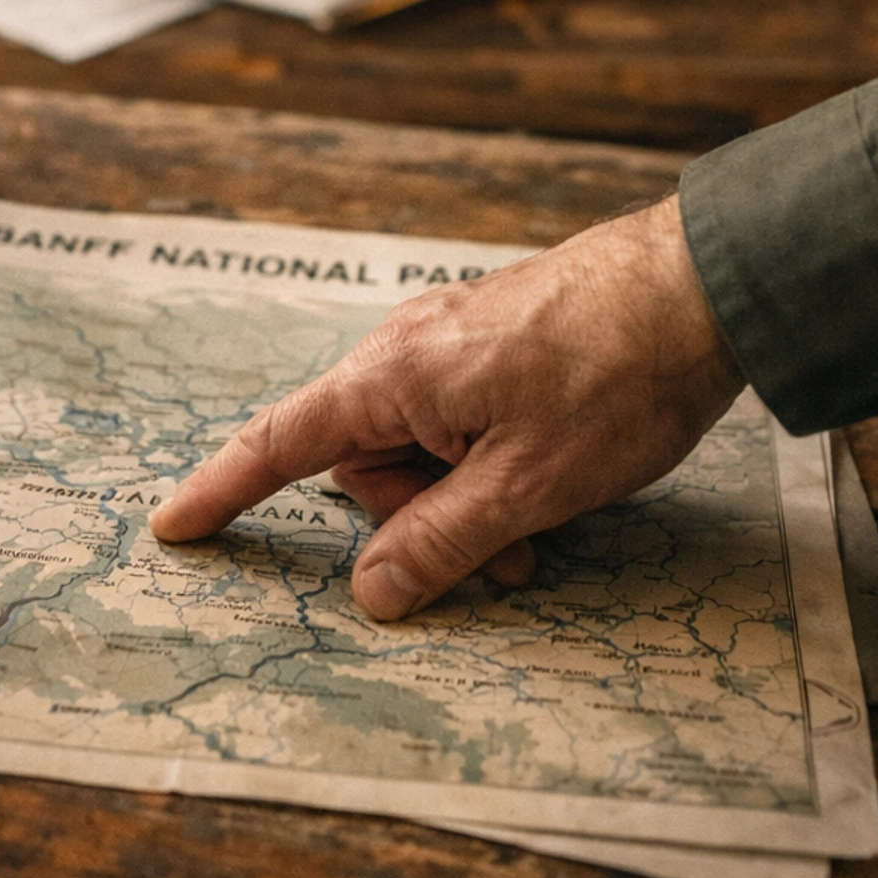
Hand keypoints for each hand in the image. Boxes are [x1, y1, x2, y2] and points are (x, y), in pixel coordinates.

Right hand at [149, 198, 743, 618]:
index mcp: (394, 374)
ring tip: (539, 533)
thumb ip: (441, 542)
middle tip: (504, 564)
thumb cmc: (616, 376)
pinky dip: (484, 467)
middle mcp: (407, 346)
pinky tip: (545, 483)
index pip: (281, 442)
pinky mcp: (493, 339)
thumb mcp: (528, 486)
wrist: (703, 284)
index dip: (224, 491)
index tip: (174, 528)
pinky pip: (458, 419)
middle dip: (415, 524)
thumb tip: (369, 593)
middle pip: (365, 461)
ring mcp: (452, 337)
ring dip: (462, 503)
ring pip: (419, 447)